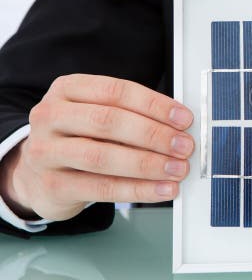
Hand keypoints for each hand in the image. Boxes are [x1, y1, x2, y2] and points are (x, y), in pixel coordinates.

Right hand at [0, 74, 193, 221]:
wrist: (39, 175)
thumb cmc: (81, 138)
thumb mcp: (99, 116)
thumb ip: (134, 115)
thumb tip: (181, 127)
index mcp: (67, 89)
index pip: (116, 91)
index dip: (154, 105)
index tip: (184, 119)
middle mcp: (51, 116)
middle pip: (109, 121)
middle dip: (154, 134)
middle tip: (184, 146)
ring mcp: (46, 151)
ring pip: (102, 156)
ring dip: (148, 163)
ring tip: (177, 169)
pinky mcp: (52, 185)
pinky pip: (101, 188)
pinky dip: (138, 190)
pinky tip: (162, 189)